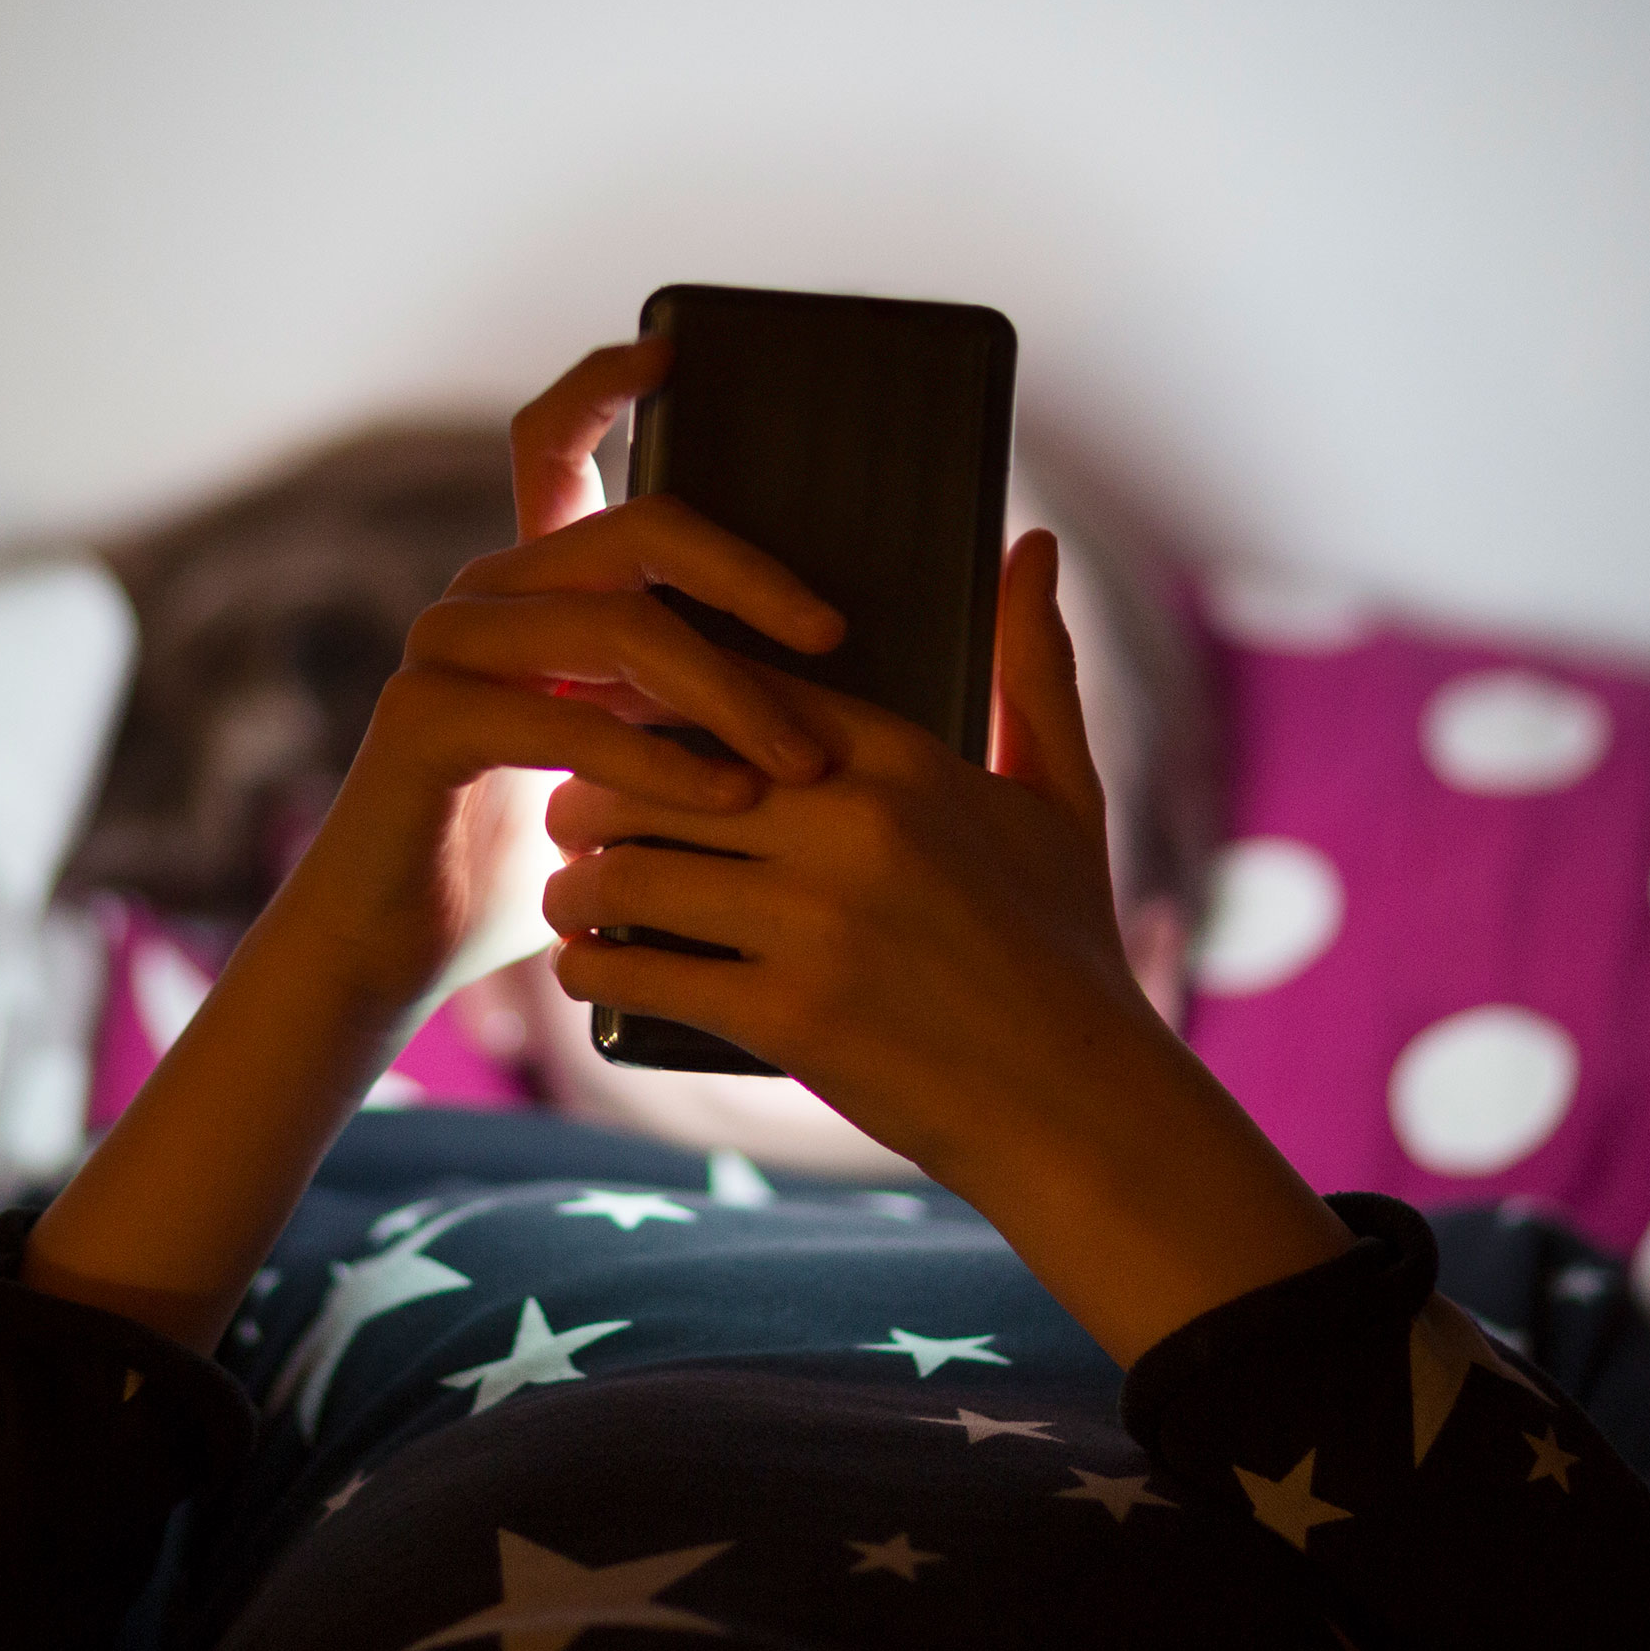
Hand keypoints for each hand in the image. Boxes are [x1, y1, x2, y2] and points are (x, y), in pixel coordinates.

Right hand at [269, 339, 848, 1019]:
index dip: (604, 385)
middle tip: (836, 636)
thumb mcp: (629, 768)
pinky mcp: (425, 720)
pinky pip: (567, 718)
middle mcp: (484, 597)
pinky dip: (662, 760)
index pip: (552, 446)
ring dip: (730, 691)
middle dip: (752, 578)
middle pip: (636, 531)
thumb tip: (826, 674)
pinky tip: (726, 795)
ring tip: (804, 762)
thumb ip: (684, 707)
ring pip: (619, 625)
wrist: (397, 951)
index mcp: (532, 590)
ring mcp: (445, 650)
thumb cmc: (531, 865)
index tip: (673, 350)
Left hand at [536, 531, 1350, 1361]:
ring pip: (634, 867)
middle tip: (570, 812)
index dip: (662, 704)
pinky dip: (594, 964)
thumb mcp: (1063, 797)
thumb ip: (1034, 667)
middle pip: (659, 772)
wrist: (1080, 1107)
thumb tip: (1034, 543)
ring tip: (569, 890)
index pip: (737, 691)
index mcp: (905, 763)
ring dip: (580, 881)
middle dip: (596, 793)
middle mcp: (854, 827)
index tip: (621, 721)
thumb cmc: (1069, 950)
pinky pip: (643, 967)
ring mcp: (818, 921)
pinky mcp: (789, 1013)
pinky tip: (584, 964)